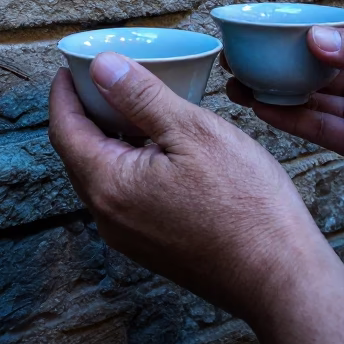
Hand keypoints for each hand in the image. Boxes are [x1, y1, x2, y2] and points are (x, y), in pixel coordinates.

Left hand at [47, 53, 330, 321]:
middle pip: (78, 154)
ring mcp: (129, 236)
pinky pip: (124, 196)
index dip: (64, 94)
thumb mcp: (194, 131)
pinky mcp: (152, 246)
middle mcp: (108, 217)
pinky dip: (128, 164)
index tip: (71, 66)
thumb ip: (141, 96)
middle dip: (84, 113)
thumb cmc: (246, 205)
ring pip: (102, 175)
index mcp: (109, 185)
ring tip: (133, 105)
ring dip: (108, 139)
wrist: (280, 277)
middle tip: (101, 79)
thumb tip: (101, 66)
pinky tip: (159, 147)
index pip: (64, 130)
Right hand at [226, 22, 343, 211]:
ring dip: (274, 91)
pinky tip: (261, 108)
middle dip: (277, 61)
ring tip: (237, 82)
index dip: (299, 30)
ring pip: (310, 97)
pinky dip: (289, 119)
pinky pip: (317, 128)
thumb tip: (315, 39)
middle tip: (238, 55)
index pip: (334, 33)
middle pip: (314, 66)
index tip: (262, 25)